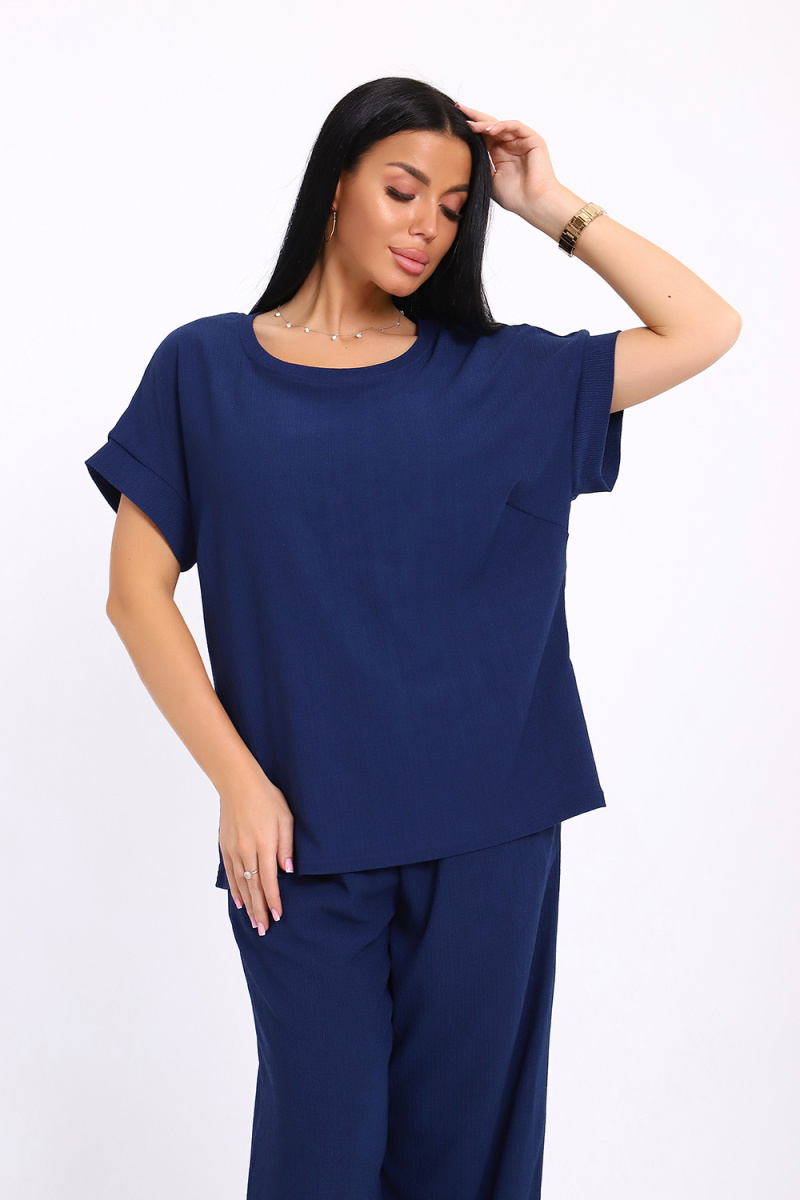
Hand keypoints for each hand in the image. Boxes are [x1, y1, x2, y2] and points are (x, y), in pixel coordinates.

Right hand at [218, 769, 294, 934]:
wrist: (238, 783)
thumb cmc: (267, 797)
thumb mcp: (285, 818)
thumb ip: (286, 846)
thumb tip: (288, 871)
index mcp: (264, 845)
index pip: (269, 881)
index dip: (274, 900)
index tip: (278, 916)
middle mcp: (247, 851)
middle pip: (254, 888)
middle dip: (260, 910)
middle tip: (263, 930)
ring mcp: (234, 849)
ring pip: (241, 883)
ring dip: (248, 904)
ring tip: (253, 921)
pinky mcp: (225, 846)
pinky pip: (230, 873)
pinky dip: (235, 889)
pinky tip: (240, 901)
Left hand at [455, 101, 569, 228]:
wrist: (533, 204)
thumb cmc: (514, 197)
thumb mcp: (489, 178)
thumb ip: (480, 163)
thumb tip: (463, 151)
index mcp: (500, 154)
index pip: (483, 135)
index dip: (471, 128)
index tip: (455, 120)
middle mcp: (510, 145)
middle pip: (491, 125)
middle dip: (475, 117)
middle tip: (460, 108)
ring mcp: (521, 141)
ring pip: (501, 125)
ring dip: (485, 123)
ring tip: (472, 125)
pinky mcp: (532, 139)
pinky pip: (515, 126)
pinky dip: (502, 126)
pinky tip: (490, 129)